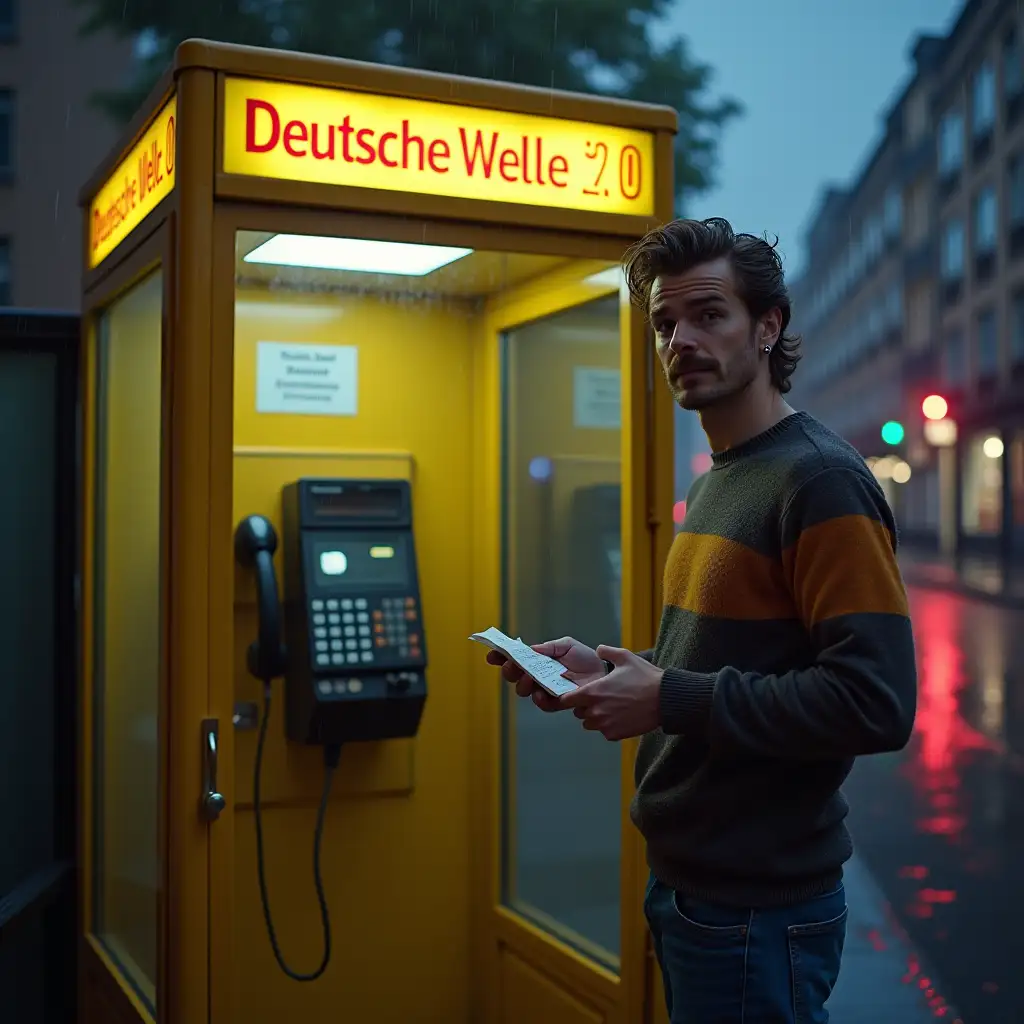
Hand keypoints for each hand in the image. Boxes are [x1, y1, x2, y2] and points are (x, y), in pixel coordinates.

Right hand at [486, 636, 605, 712]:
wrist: (603, 673)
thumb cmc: (585, 658)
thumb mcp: (567, 645)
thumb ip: (549, 647)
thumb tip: (531, 649)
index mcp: (537, 660)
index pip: (514, 658)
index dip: (500, 657)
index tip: (491, 655)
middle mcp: (537, 675)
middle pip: (513, 675)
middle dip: (509, 671)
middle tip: (511, 666)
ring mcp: (545, 689)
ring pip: (524, 690)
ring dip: (522, 684)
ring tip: (529, 678)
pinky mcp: (556, 702)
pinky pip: (543, 704)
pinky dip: (539, 700)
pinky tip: (541, 694)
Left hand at [559, 645, 662, 740]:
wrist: (665, 699)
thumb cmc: (645, 677)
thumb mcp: (625, 657)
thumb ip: (607, 652)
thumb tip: (598, 650)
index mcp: (592, 692)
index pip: (566, 700)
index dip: (570, 697)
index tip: (576, 695)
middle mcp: (595, 711)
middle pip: (578, 713)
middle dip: (585, 706)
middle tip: (601, 698)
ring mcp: (604, 725)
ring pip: (590, 724)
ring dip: (596, 718)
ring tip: (611, 708)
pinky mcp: (615, 735)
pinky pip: (604, 732)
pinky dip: (609, 726)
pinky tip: (621, 717)